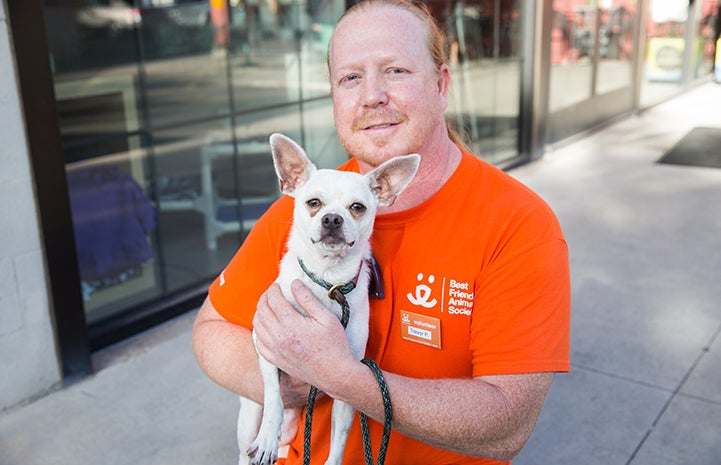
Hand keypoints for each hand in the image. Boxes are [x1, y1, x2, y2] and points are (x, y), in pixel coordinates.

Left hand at [253, 280, 356, 396]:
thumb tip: (294, 283)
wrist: (335, 374)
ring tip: (268, 306)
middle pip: (262, 311)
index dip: (274, 289)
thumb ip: (308, 299)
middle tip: (272, 292)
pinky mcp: (276, 361)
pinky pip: (259, 343)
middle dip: (265, 298)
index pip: (273, 300)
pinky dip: (259, 331)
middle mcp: (279, 338)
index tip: (278, 284)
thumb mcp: (326, 318)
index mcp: (291, 325)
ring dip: (260, 312)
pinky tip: (265, 326)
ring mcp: (276, 351)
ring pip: (257, 326)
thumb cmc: (335, 346)